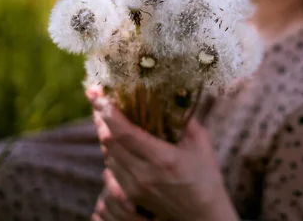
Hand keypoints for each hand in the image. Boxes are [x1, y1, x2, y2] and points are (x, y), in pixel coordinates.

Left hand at [87, 85, 238, 220]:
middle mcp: (144, 174)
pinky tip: (111, 138)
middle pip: (109, 143)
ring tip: (102, 113)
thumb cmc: (206, 178)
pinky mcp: (131, 195)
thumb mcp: (202, 144)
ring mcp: (135, 187)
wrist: (202, 216)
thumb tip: (173, 97)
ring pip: (107, 155)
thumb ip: (186, 120)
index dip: (107, 111)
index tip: (96, 92)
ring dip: (102, 133)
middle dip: (100, 117)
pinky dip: (109, 150)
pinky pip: (112, 169)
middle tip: (97, 97)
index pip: (125, 133)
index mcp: (163, 159)